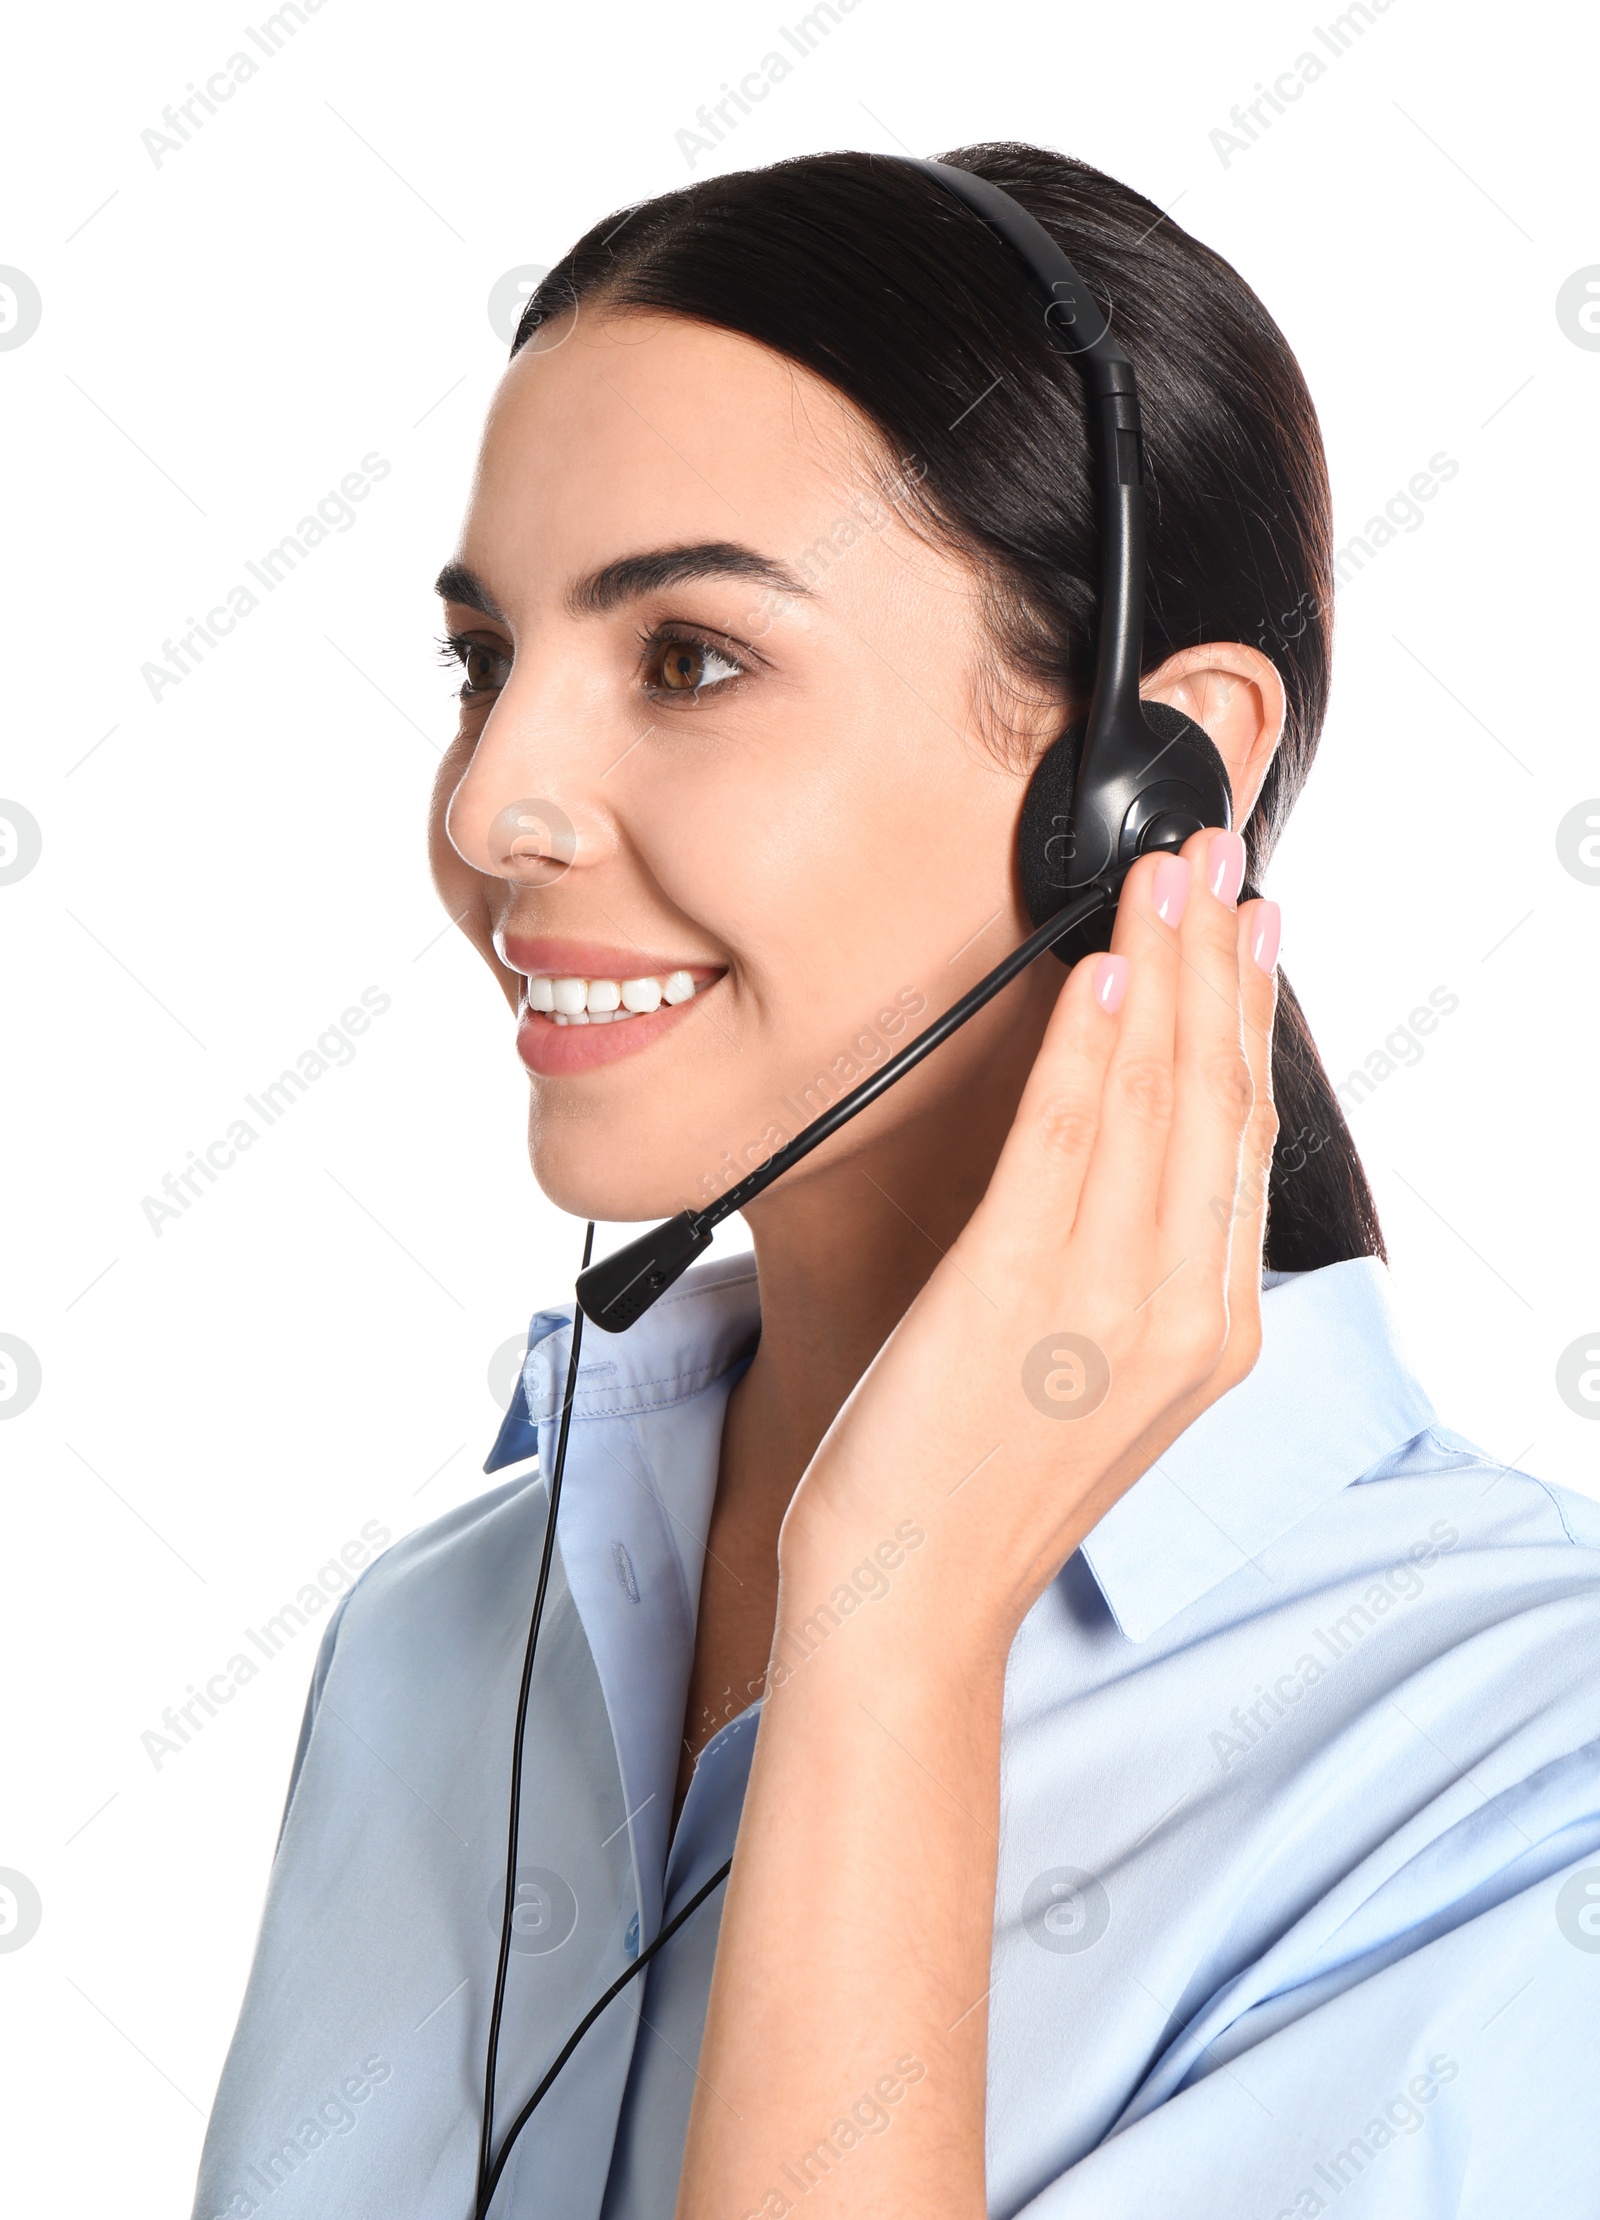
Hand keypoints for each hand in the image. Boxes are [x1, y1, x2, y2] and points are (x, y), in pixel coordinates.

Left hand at [778, 824, 1280, 1664]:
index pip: (1241, 1140)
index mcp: (1209, 1331)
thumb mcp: (1094, 1380)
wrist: (911, 1600)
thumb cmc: (979, 1489)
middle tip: (1218, 859)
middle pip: (1215, 1099)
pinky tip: (1099, 973)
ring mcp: (1104, 1304)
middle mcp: (1180, 1312)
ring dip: (1164, 970)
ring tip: (1167, 879)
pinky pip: (1061, 1141)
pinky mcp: (1011, 1292)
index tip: (1248, 931)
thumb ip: (1136, 1274)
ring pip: (1153, 1101)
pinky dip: (1085, 1048)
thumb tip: (1132, 1154)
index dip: (1247, 1019)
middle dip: (1220, 962)